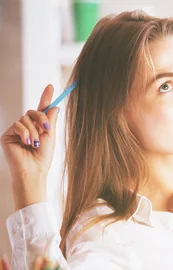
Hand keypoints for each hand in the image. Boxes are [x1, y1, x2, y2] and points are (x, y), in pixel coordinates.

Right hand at [1, 85, 59, 208]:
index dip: (46, 97)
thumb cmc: (42, 157)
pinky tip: (27, 143)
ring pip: (25, 118)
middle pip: (32, 111)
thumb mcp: (50, 137)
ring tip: (34, 144)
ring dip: (33, 131)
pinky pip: (17, 125)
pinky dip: (25, 133)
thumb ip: (51, 122)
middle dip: (41, 117)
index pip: (42, 109)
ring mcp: (16, 130)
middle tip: (46, 128)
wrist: (32, 170)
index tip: (51, 86)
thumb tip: (55, 107)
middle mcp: (27, 127)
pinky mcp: (8, 134)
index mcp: (39, 127)